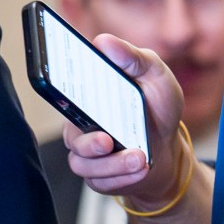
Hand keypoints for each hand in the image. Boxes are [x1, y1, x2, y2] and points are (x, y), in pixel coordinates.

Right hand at [64, 34, 188, 212]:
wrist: (169, 149)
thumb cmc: (157, 110)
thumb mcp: (156, 76)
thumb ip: (134, 58)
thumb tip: (103, 41)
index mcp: (87, 97)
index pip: (60, 92)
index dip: (54, 90)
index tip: (66, 92)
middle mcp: (81, 125)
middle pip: (70, 136)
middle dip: (88, 143)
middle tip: (107, 141)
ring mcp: (87, 153)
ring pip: (83, 163)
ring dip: (113, 165)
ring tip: (139, 158)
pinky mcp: (97, 176)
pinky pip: (99, 182)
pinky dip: (122, 178)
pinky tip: (140, 169)